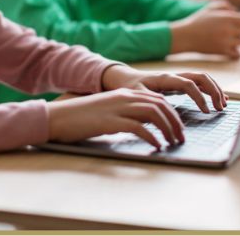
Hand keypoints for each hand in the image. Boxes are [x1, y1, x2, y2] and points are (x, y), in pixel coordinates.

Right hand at [47, 87, 183, 148]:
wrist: (59, 116)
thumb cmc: (81, 117)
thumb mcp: (106, 110)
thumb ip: (123, 113)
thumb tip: (141, 126)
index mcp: (123, 93)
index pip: (156, 98)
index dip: (171, 113)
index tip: (177, 127)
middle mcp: (123, 98)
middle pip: (159, 105)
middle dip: (174, 121)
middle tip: (180, 137)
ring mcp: (117, 108)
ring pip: (153, 114)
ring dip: (167, 129)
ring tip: (173, 143)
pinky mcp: (110, 122)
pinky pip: (138, 127)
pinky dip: (151, 137)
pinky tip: (156, 146)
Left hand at [101, 65, 227, 111]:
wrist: (125, 78)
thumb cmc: (130, 87)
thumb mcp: (137, 95)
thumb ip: (150, 102)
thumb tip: (166, 112)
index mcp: (165, 78)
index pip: (188, 84)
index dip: (199, 97)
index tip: (206, 111)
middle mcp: (174, 76)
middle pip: (200, 77)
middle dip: (214, 90)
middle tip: (220, 107)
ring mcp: (178, 78)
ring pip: (202, 78)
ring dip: (215, 89)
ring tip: (223, 105)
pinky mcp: (179, 83)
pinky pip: (199, 83)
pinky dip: (211, 90)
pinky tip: (219, 100)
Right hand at [170, 0, 239, 58]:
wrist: (185, 36)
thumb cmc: (197, 22)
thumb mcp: (209, 9)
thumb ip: (224, 5)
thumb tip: (235, 11)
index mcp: (226, 18)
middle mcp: (228, 29)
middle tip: (237, 32)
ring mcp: (226, 41)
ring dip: (239, 41)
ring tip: (230, 40)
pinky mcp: (222, 51)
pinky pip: (238, 54)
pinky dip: (235, 52)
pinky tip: (228, 49)